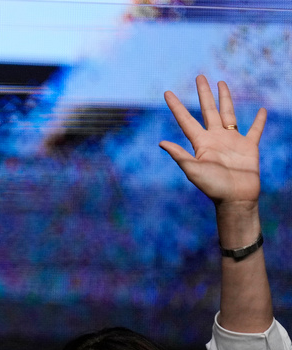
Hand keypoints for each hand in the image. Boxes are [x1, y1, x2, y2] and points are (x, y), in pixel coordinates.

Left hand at [159, 75, 265, 207]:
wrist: (235, 198)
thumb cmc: (213, 187)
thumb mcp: (193, 170)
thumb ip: (180, 155)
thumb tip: (161, 143)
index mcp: (200, 143)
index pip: (185, 120)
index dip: (176, 106)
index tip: (167, 92)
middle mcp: (215, 138)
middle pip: (208, 110)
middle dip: (203, 93)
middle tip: (200, 76)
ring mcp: (232, 141)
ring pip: (228, 113)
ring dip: (225, 98)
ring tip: (221, 83)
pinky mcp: (249, 146)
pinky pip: (255, 130)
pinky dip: (259, 120)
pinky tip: (261, 110)